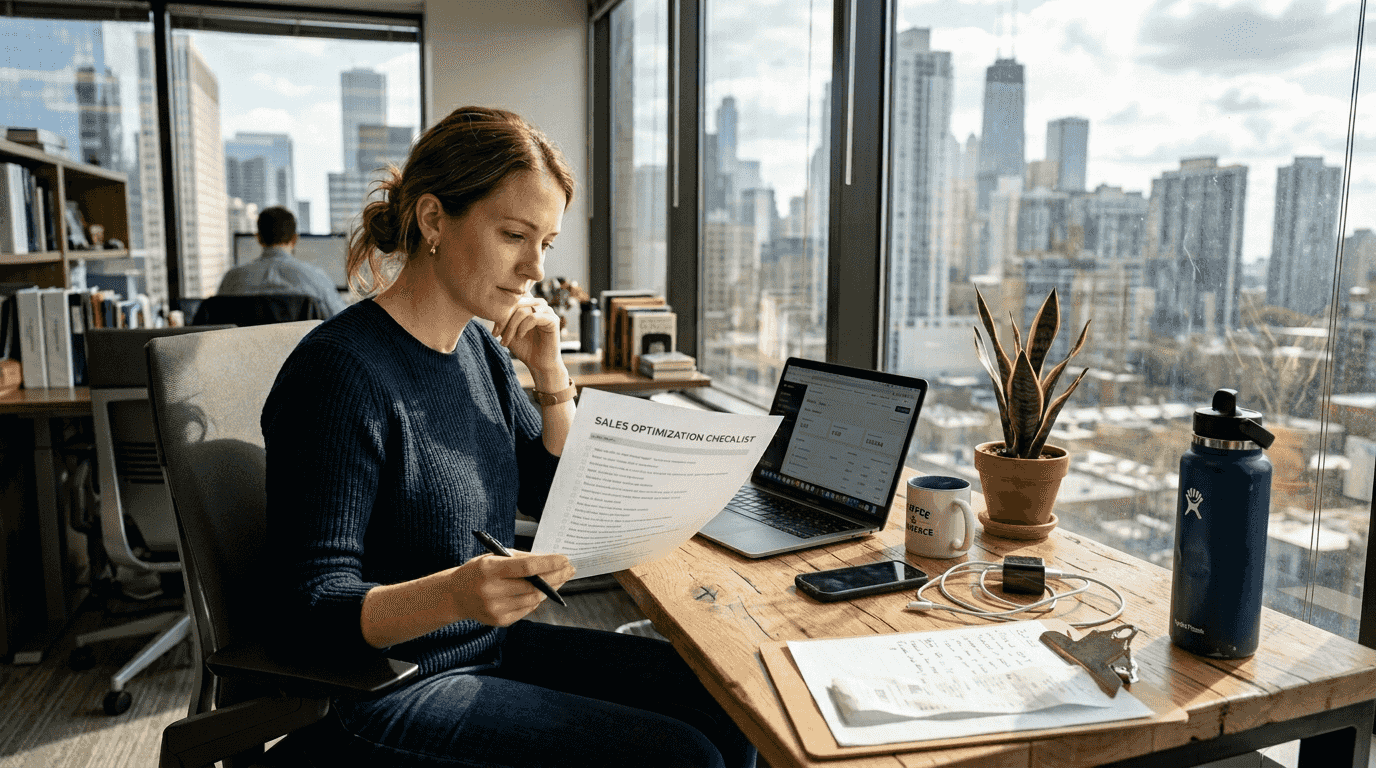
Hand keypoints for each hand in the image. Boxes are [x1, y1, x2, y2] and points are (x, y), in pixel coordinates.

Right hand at [450, 551, 574, 626]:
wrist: (456, 595)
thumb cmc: (478, 571)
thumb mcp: (494, 557)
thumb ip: (520, 559)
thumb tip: (550, 562)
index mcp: (490, 570)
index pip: (527, 567)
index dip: (549, 563)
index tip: (564, 559)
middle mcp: (492, 591)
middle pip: (533, 586)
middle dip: (556, 576)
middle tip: (569, 569)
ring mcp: (495, 608)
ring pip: (533, 599)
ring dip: (550, 589)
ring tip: (560, 579)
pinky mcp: (500, 621)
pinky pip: (527, 609)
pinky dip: (537, 600)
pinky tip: (544, 591)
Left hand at [492, 297, 561, 376]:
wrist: (538, 364)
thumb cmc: (524, 347)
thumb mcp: (507, 330)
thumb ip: (503, 316)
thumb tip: (493, 306)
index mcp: (529, 303)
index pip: (512, 297)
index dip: (500, 310)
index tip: (495, 331)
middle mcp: (538, 304)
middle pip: (516, 302)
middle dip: (503, 319)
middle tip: (497, 334)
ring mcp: (547, 311)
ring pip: (523, 309)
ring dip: (512, 324)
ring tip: (507, 338)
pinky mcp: (553, 320)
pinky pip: (534, 317)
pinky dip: (523, 327)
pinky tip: (520, 336)